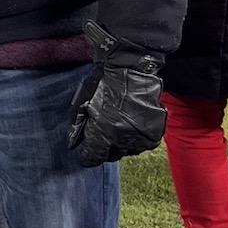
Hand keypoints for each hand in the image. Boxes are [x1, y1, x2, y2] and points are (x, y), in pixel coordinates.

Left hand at [69, 24, 166, 166]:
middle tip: (102, 136)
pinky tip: (130, 126)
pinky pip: (142, 143)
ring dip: (121, 143)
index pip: (94, 157)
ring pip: (128, 150)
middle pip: (112, 156)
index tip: (87, 154)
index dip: (88, 156)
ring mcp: (141, 137)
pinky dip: (135, 138)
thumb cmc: (103, 83)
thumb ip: (78, 125)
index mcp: (103, 133)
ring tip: (117, 127)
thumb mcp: (83, 103)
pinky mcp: (155, 133)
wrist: (131, 70)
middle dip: (105, 148)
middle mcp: (123, 139)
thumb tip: (73, 143)